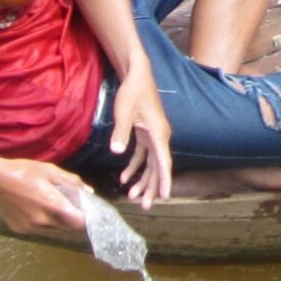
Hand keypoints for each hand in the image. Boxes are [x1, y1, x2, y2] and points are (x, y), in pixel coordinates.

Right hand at [0, 157, 87, 233]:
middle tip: (71, 202)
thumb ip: (71, 182)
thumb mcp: (50, 170)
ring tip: (51, 202)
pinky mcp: (20, 230)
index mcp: (52, 205)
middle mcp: (42, 221)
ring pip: (54, 228)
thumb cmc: (23, 171)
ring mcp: (30, 228)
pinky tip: (36, 206)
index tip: (90, 210)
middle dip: (72, 216)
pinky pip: (40, 228)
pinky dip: (44, 220)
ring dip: (58, 219)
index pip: (79, 222)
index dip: (87, 218)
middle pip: (67, 226)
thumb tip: (89, 191)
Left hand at [109, 63, 172, 206]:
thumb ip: (121, 133)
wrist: (137, 74)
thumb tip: (116, 152)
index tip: (164, 196)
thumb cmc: (133, 92)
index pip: (163, 162)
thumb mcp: (124, 112)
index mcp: (159, 134)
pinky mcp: (147, 134)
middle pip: (158, 167)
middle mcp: (160, 137)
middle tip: (145, 206)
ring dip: (143, 179)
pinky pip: (143, 156)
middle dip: (151, 187)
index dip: (163, 180)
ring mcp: (154, 136)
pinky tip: (124, 177)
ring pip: (151, 164)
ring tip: (133, 197)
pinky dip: (135, 167)